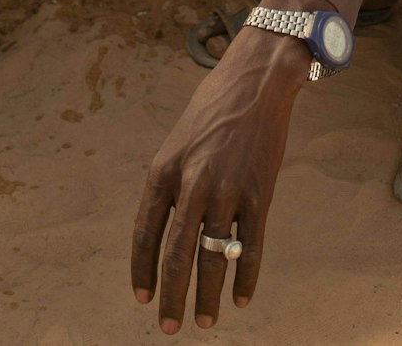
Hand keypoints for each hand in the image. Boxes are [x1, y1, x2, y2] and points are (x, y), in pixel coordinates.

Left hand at [131, 11, 312, 332]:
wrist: (258, 80)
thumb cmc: (214, 109)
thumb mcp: (179, 141)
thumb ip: (172, 184)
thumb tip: (167, 232)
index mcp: (164, 170)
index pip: (145, 233)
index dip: (142, 271)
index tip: (141, 298)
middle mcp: (193, 183)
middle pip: (177, 254)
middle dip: (171, 297)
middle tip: (168, 327)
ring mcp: (228, 190)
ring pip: (214, 257)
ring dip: (209, 295)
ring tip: (206, 321)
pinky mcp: (260, 194)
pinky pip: (250, 247)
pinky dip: (245, 277)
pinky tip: (240, 298)